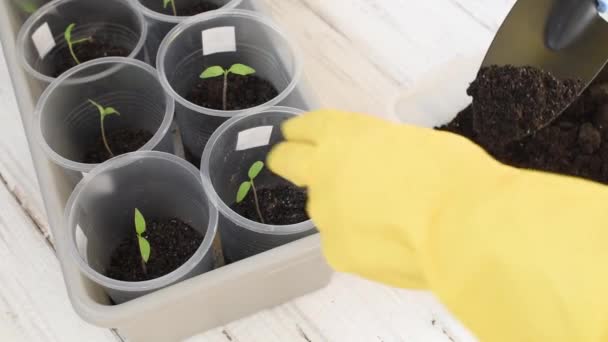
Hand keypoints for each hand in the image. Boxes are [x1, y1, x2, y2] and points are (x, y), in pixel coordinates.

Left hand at [268, 110, 500, 288]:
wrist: (461, 228)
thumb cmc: (450, 173)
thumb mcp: (409, 143)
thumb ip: (377, 153)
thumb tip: (374, 171)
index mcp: (343, 134)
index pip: (304, 128)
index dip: (301, 133)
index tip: (300, 138)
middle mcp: (322, 171)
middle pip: (286, 161)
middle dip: (291, 161)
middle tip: (309, 169)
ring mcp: (325, 214)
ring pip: (322, 209)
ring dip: (340, 209)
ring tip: (384, 221)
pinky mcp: (336, 252)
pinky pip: (341, 242)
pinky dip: (358, 242)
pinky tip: (389, 247)